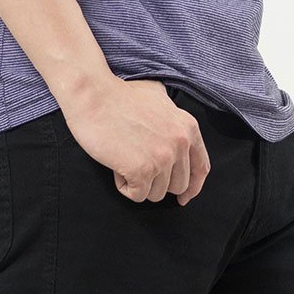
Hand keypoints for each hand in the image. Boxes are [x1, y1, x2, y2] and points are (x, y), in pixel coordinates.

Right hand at [60, 76, 210, 203]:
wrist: (93, 95)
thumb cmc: (118, 96)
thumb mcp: (158, 98)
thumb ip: (172, 118)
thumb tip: (176, 135)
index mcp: (188, 128)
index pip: (201, 168)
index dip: (192, 187)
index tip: (183, 198)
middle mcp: (180, 143)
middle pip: (177, 186)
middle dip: (156, 182)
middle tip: (136, 162)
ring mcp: (162, 158)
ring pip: (156, 194)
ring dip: (138, 183)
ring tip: (124, 158)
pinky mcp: (142, 170)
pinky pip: (137, 195)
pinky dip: (124, 185)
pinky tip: (116, 165)